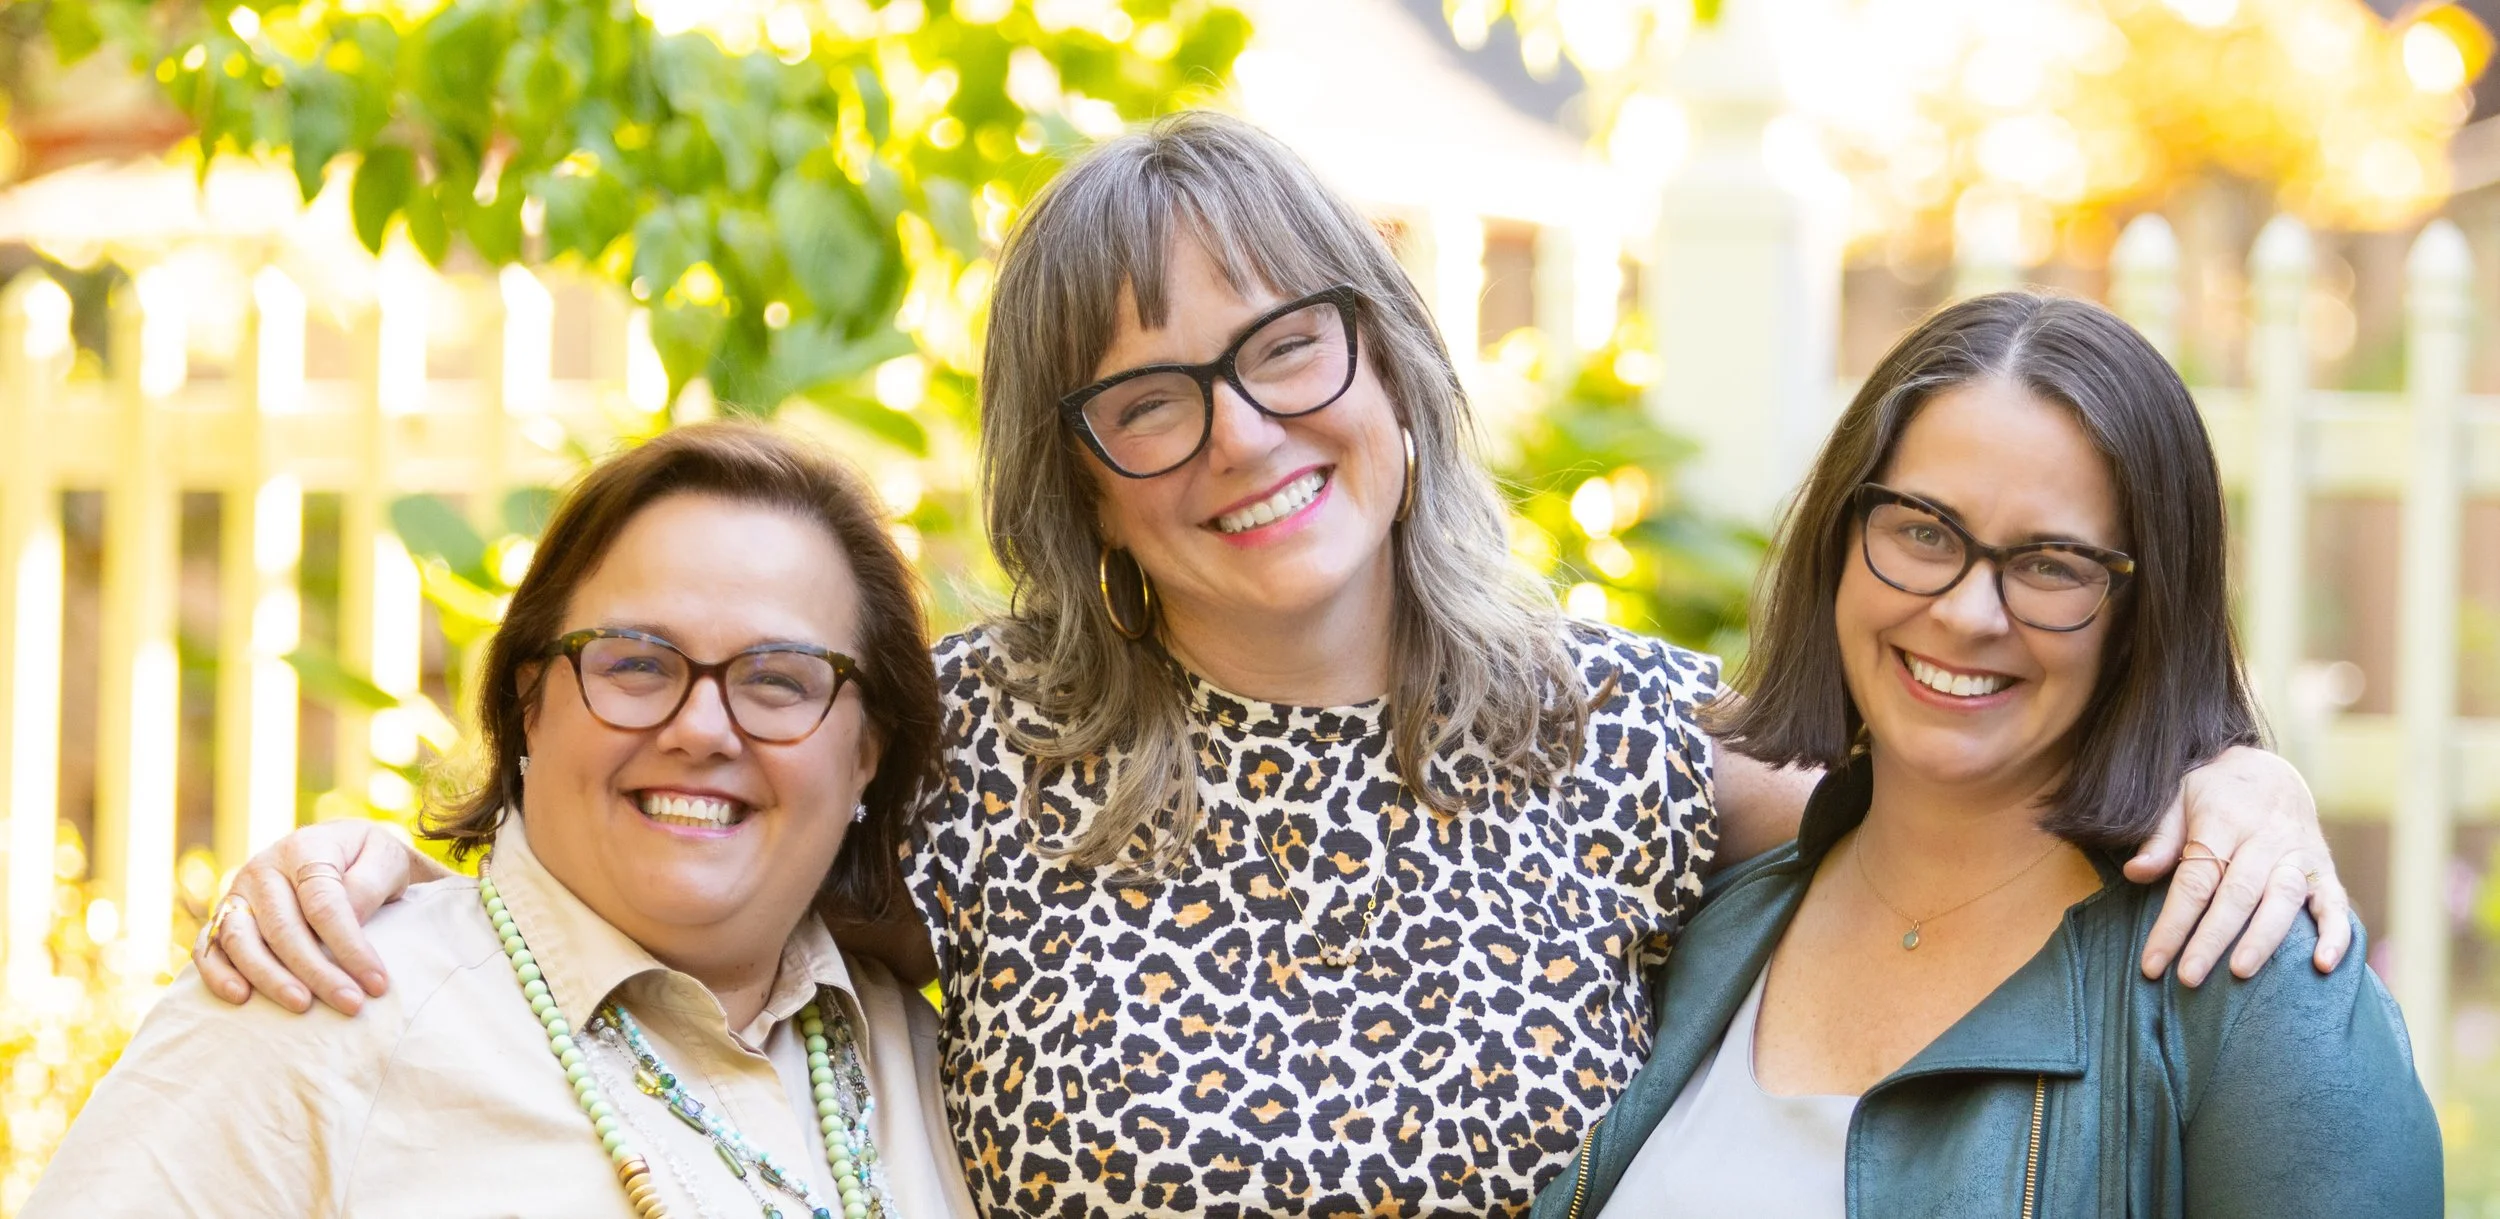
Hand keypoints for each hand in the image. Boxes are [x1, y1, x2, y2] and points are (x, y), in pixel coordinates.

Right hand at [194, 819, 442, 1013]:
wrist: (337, 846)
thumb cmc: (367, 858)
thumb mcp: (386, 858)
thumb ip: (369, 886)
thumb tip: (349, 924)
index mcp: (306, 850)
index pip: (324, 905)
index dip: (350, 947)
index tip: (377, 983)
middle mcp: (264, 869)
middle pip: (283, 928)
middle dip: (317, 972)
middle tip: (350, 1004)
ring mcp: (238, 893)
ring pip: (241, 940)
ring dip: (270, 979)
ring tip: (301, 1006)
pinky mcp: (223, 916)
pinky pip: (208, 947)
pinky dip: (217, 974)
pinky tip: (240, 998)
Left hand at [2125, 746, 2350, 985]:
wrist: (2269, 771)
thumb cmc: (2213, 793)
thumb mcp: (2177, 799)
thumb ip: (2160, 838)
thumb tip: (2135, 873)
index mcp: (2223, 821)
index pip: (2195, 880)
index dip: (2173, 923)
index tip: (2152, 963)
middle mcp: (2264, 839)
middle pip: (2237, 894)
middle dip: (2212, 938)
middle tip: (2189, 977)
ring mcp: (2299, 854)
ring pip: (2282, 899)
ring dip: (2263, 938)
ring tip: (2241, 972)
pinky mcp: (2325, 870)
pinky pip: (2334, 903)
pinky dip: (2335, 934)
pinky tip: (2324, 966)